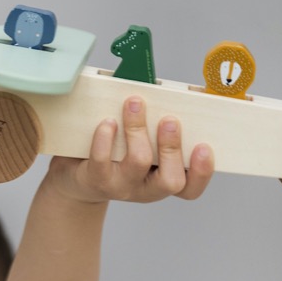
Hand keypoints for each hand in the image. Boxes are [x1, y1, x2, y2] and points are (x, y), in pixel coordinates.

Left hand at [49, 96, 213, 204]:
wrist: (77, 179)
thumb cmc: (115, 156)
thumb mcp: (142, 147)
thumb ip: (156, 128)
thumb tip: (162, 90)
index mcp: (163, 180)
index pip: (190, 188)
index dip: (202, 172)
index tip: (204, 146)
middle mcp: (146, 189)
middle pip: (170, 180)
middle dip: (172, 147)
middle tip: (169, 120)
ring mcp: (121, 186)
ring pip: (138, 162)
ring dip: (138, 129)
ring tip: (134, 104)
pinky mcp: (96, 179)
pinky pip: (103, 159)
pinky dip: (106, 137)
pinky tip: (108, 122)